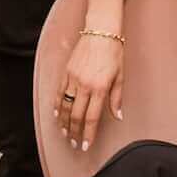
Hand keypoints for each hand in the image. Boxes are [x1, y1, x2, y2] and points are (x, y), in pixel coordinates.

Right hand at [55, 30, 125, 149]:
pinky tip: (57, 116)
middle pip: (77, 115)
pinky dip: (58, 106)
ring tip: (65, 133)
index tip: (85, 145)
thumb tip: (118, 116)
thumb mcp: (120, 76)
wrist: (101, 31)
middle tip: (74, 143)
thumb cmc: (113, 52)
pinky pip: (60, 93)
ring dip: (64, 123)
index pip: (92, 118)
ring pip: (66, 106)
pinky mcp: (67, 72)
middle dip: (75, 132)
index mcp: (100, 88)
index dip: (88, 134)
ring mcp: (74, 78)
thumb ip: (116, 98)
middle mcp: (85, 85)